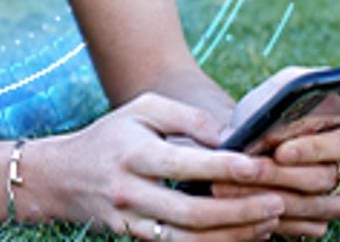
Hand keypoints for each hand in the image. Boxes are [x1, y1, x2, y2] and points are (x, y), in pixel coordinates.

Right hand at [33, 92, 284, 239]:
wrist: (62, 177)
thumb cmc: (112, 136)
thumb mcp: (143, 110)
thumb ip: (187, 118)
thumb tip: (231, 137)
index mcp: (133, 154)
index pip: (185, 164)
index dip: (225, 167)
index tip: (259, 166)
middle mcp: (130, 192)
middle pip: (192, 212)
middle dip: (239, 210)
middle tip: (278, 201)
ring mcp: (131, 222)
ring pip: (188, 240)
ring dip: (233, 234)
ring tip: (268, 222)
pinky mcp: (135, 240)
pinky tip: (243, 235)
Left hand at [212, 68, 339, 238]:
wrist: (244, 143)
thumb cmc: (262, 114)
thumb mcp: (271, 94)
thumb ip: (283, 92)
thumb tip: (291, 108)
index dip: (315, 149)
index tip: (280, 151)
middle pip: (325, 178)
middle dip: (281, 174)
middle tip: (247, 169)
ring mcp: (335, 196)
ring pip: (313, 206)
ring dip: (268, 196)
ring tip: (228, 186)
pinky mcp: (318, 219)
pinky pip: (305, 226)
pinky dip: (272, 218)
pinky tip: (243, 207)